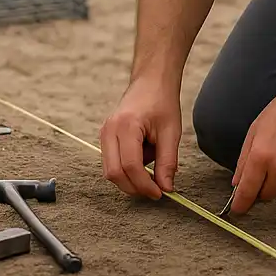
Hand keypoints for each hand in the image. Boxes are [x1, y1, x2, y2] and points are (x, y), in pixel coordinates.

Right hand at [99, 76, 181, 199]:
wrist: (151, 82)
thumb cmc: (162, 102)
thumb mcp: (171, 132)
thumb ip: (167, 162)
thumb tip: (166, 188)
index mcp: (126, 126)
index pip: (130, 166)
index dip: (145, 185)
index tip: (160, 193)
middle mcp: (109, 130)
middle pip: (114, 173)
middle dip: (135, 187)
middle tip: (156, 189)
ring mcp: (104, 133)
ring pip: (110, 171)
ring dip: (131, 178)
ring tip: (152, 164)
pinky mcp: (105, 137)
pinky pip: (112, 163)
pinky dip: (127, 169)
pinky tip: (144, 158)